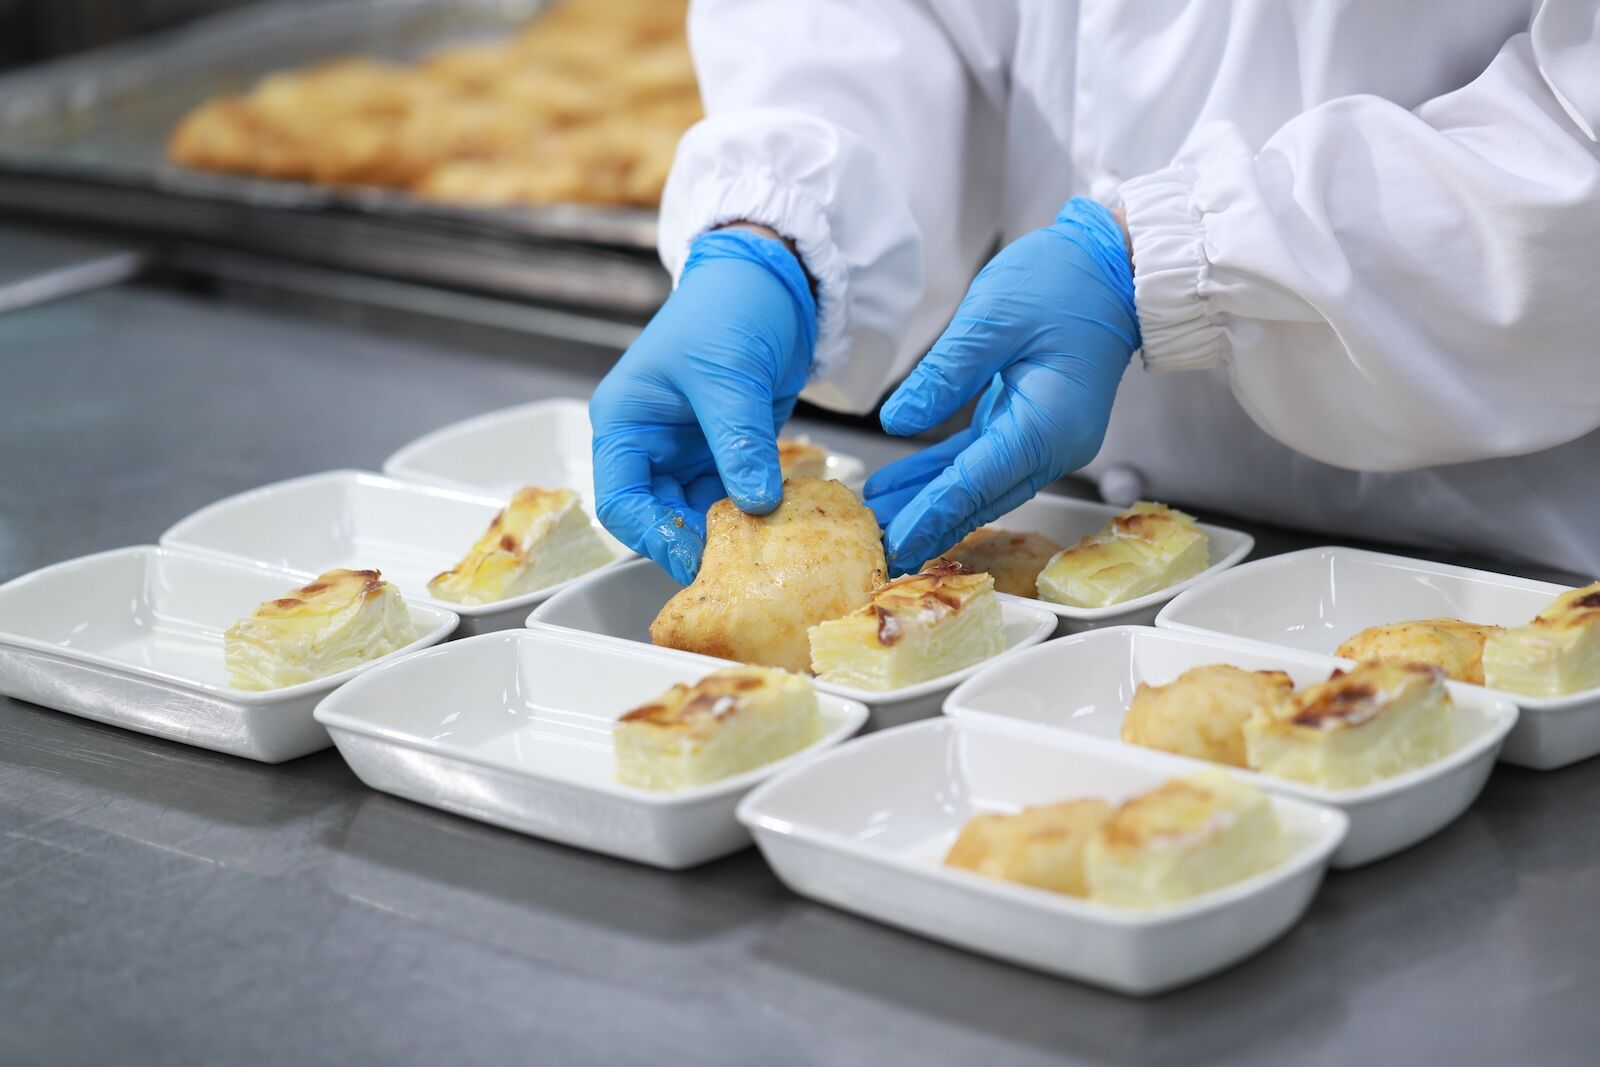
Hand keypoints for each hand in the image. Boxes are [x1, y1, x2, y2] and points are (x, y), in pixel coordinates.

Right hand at [591, 228, 815, 583]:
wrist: (773, 278)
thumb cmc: (729, 307)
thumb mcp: (729, 375)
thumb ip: (739, 442)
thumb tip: (756, 503)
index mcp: (626, 422)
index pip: (622, 499)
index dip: (654, 535)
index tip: (696, 555)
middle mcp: (651, 444)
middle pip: (660, 516)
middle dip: (696, 540)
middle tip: (739, 566)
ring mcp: (690, 451)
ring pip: (701, 513)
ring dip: (732, 532)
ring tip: (766, 552)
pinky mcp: (729, 452)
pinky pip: (736, 496)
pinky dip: (756, 512)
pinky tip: (782, 526)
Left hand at [864, 198, 1139, 570]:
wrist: (1112, 267)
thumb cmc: (1060, 281)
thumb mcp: (992, 318)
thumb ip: (945, 374)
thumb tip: (897, 423)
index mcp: (1047, 424)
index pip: (977, 481)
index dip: (932, 512)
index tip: (895, 541)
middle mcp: (1053, 445)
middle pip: (980, 497)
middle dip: (929, 525)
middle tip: (879, 553)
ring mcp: (1045, 440)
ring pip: (979, 485)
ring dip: (931, 504)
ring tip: (879, 522)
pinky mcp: (1032, 426)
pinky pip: (983, 462)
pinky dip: (945, 476)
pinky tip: (905, 487)